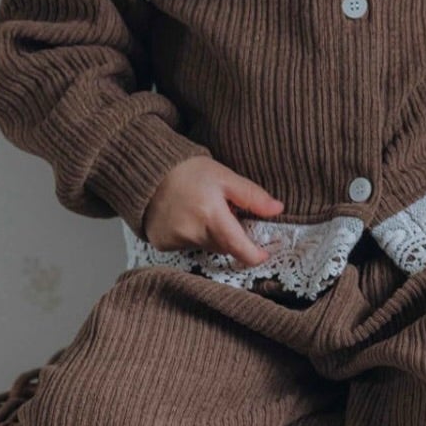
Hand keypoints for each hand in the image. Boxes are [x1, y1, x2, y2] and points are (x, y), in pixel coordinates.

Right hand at [142, 154, 284, 265]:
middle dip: (232, 236)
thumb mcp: (224, 176)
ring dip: (212, 235)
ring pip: (207, 247)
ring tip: (204, 212)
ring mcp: (176, 240)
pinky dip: (193, 236)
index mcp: (211, 215)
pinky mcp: (163, 243)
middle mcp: (193, 232)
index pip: (239, 248)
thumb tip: (278, 209)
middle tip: (228, 215)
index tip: (265, 252)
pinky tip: (187, 218)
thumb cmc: (188, 171)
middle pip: (224, 247)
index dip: (256, 255)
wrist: (147, 171)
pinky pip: (188, 246)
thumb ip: (251, 196)